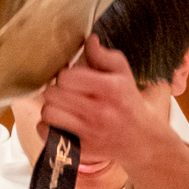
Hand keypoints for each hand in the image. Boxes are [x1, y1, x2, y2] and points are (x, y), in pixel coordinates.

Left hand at [39, 35, 188, 188]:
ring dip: (51, 108)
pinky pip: (47, 133)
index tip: (73, 79)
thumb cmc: (129, 102)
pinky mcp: (81, 148)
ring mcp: (89, 133)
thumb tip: (89, 40)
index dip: (66, 76)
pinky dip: (48, 127)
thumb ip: (105, 56)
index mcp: (110, 89)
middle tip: (66, 93)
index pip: (67, 77)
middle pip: (53, 94)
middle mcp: (99, 112)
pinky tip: (61, 123)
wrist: (141, 139)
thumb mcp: (124, 74)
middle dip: (57, 91)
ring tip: (62, 107)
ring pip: (48, 113)